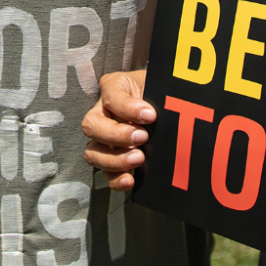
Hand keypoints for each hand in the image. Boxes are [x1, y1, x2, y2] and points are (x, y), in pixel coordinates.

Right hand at [82, 69, 155, 191]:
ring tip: (139, 158)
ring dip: (114, 159)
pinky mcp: (113, 160)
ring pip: (92, 152)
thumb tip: (157, 113)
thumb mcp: (159, 86)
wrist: (173, 110)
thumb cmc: (162, 93)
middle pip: (91, 125)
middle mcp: (102, 113)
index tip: (151, 115)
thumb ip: (158, 94)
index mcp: (114, 87)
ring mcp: (104, 139)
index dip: (128, 108)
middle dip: (116, 134)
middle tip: (142, 137)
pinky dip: (115, 179)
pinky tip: (130, 179)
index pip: (111, 96)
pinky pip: (105, 174)